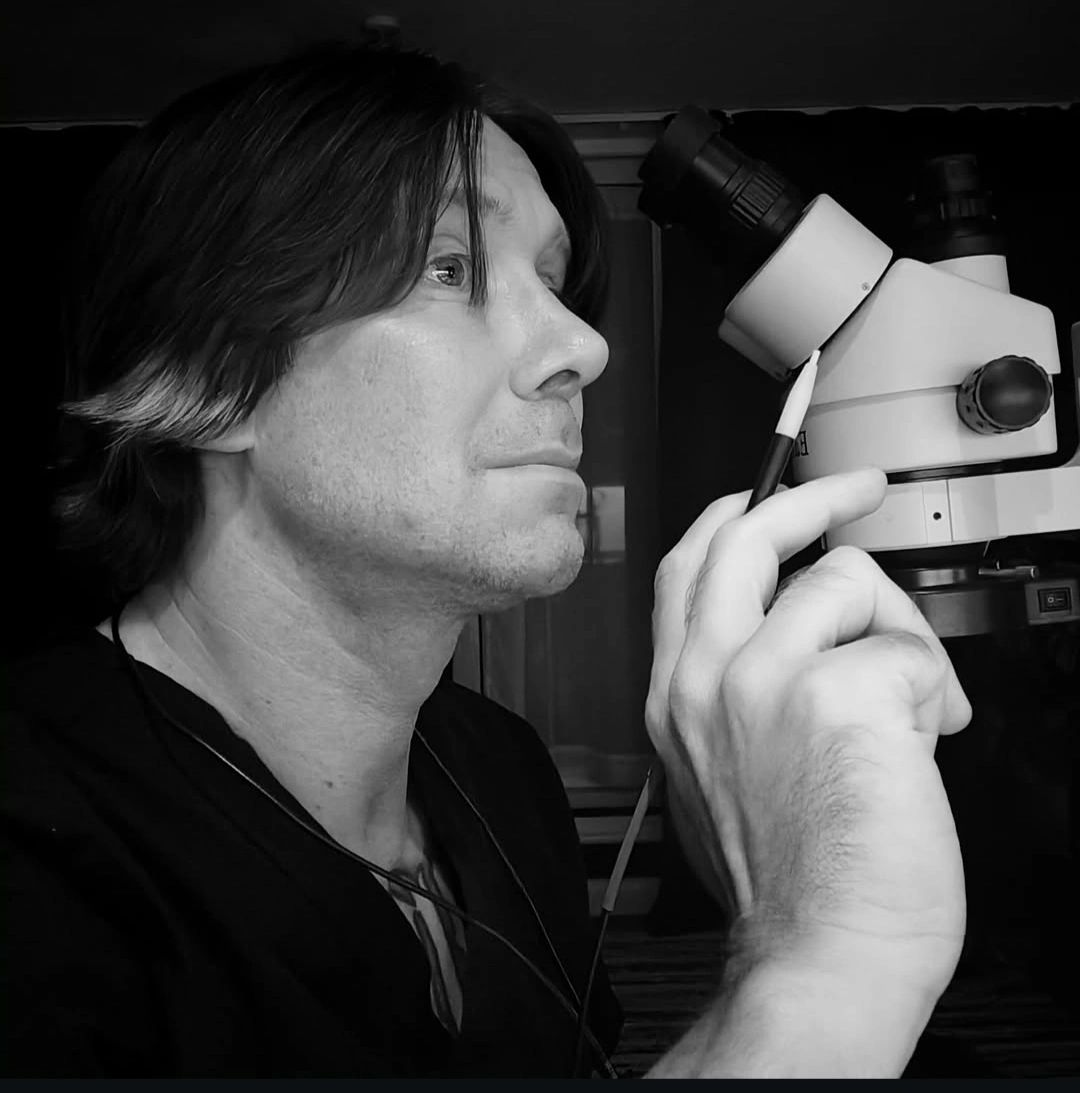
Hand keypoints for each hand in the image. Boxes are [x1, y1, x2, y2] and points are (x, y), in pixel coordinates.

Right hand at [646, 468, 972, 999]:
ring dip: (896, 634)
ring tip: (906, 709)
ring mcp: (766, 680)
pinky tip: (919, 745)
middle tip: (854, 488)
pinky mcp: (839, 694)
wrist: (818, 959)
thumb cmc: (785, 882)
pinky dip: (932, 692)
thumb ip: (738, 691)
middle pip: (745, 534)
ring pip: (846, 580)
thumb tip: (802, 629)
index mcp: (677, 696)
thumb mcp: (718, 772)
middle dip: (809, 496)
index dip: (731, 518)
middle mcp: (708, 677)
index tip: (762, 497)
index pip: (689, 569)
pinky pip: (909, 648)